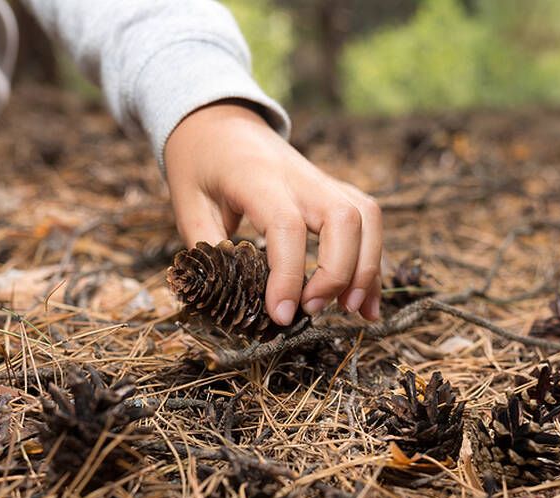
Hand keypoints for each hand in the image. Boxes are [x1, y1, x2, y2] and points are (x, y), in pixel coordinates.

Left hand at [164, 101, 381, 324]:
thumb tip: (229, 298)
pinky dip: (373, 263)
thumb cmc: (199, 164)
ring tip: (352, 311)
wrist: (218, 121)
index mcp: (257, 178)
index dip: (289, 275)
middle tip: (313, 311)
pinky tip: (365, 301)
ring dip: (367, 268)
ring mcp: (323, 181)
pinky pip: (368, 223)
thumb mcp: (186, 204)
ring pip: (368, 218)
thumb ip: (209, 250)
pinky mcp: (334, 191)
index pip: (287, 226)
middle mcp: (300, 177)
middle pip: (344, 220)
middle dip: (339, 273)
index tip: (281, 314)